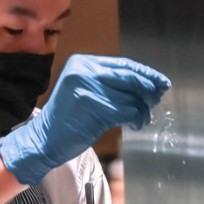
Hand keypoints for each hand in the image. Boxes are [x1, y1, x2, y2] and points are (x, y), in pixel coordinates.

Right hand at [0, 54, 169, 184]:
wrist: (43, 140)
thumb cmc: (65, 119)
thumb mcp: (82, 90)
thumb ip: (105, 82)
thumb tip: (144, 83)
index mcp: (81, 63)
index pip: (122, 64)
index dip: (145, 73)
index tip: (160, 81)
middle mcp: (84, 72)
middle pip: (129, 77)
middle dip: (148, 88)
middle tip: (158, 97)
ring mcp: (88, 89)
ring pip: (130, 96)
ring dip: (143, 109)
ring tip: (143, 116)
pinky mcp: (94, 109)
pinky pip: (126, 111)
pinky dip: (136, 118)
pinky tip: (136, 123)